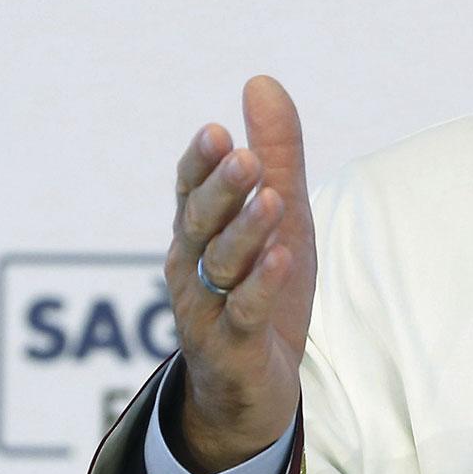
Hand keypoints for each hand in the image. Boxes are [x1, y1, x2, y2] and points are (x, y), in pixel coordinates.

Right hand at [164, 76, 316, 473]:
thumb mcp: (280, 216)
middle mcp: (193, 269)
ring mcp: (209, 311)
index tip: (215, 131)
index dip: (200, 164)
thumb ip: (276, 153)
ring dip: (245, 232)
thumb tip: (260, 81)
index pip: (191, 191)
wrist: (249, 392)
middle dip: (220, 190)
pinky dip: (262, 286)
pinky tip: (281, 257)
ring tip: (272, 200)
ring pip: (221, 267)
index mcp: (200, 234)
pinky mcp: (234, 349)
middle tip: (242, 156)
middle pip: (201, 224)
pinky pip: (245, 315)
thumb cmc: (261, 292)